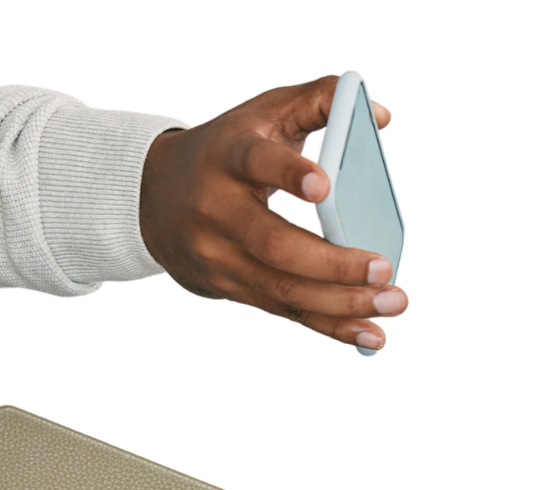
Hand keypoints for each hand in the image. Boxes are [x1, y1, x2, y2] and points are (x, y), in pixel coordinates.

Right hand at [139, 74, 403, 348]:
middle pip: (274, 244)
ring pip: (283, 288)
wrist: (153, 196)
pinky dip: (331, 326)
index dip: (289, 173)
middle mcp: (217, 209)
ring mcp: (220, 255)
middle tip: (381, 267)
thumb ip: (318, 102)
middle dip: (333, 263)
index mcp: (227, 157)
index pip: (256, 162)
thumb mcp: (263, 114)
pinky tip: (367, 333)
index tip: (325, 184)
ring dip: (344, 302)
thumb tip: (374, 114)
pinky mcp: (229, 288)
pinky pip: (286, 312)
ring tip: (389, 301)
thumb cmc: (222, 153)